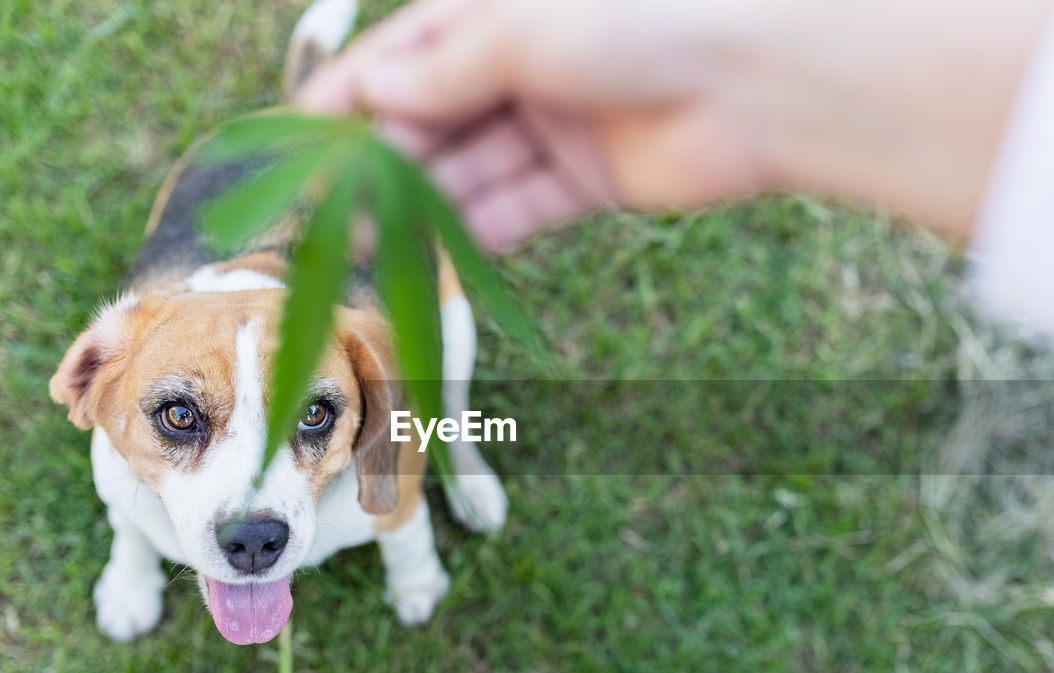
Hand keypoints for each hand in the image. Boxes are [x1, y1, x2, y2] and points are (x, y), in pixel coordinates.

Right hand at [298, 0, 1053, 248]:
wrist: (759, 83)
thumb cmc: (644, 25)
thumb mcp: (526, 33)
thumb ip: (447, 69)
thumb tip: (376, 100)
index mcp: (490, 15)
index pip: (399, 62)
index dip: (345, 108)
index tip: (294, 153)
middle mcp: (515, 69)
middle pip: (427, 126)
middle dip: (377, 172)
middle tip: (324, 222)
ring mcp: (548, 127)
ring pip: (465, 176)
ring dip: (418, 215)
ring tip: (365, 255)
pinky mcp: (581, 182)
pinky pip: (513, 212)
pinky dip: (474, 238)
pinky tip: (432, 265)